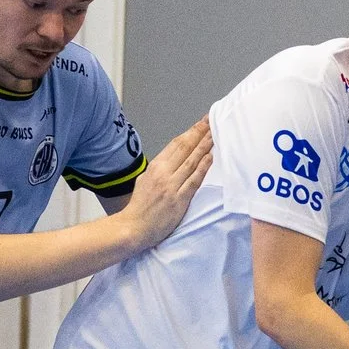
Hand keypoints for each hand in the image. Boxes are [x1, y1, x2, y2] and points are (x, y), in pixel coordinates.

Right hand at [116, 118, 213, 251]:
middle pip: (185, 148)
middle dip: (200, 133)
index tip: (201, 123)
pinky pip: (194, 180)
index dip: (190, 132)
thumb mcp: (144, 181)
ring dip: (204, 146)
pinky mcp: (179, 200)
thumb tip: (170, 161)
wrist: (133, 228)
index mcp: (154, 167)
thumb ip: (158, 170)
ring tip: (215, 134)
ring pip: (191, 161)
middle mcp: (163, 174)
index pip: (176, 144)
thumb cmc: (139, 207)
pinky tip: (211, 157)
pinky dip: (203, 167)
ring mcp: (172, 186)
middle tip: (211, 121)